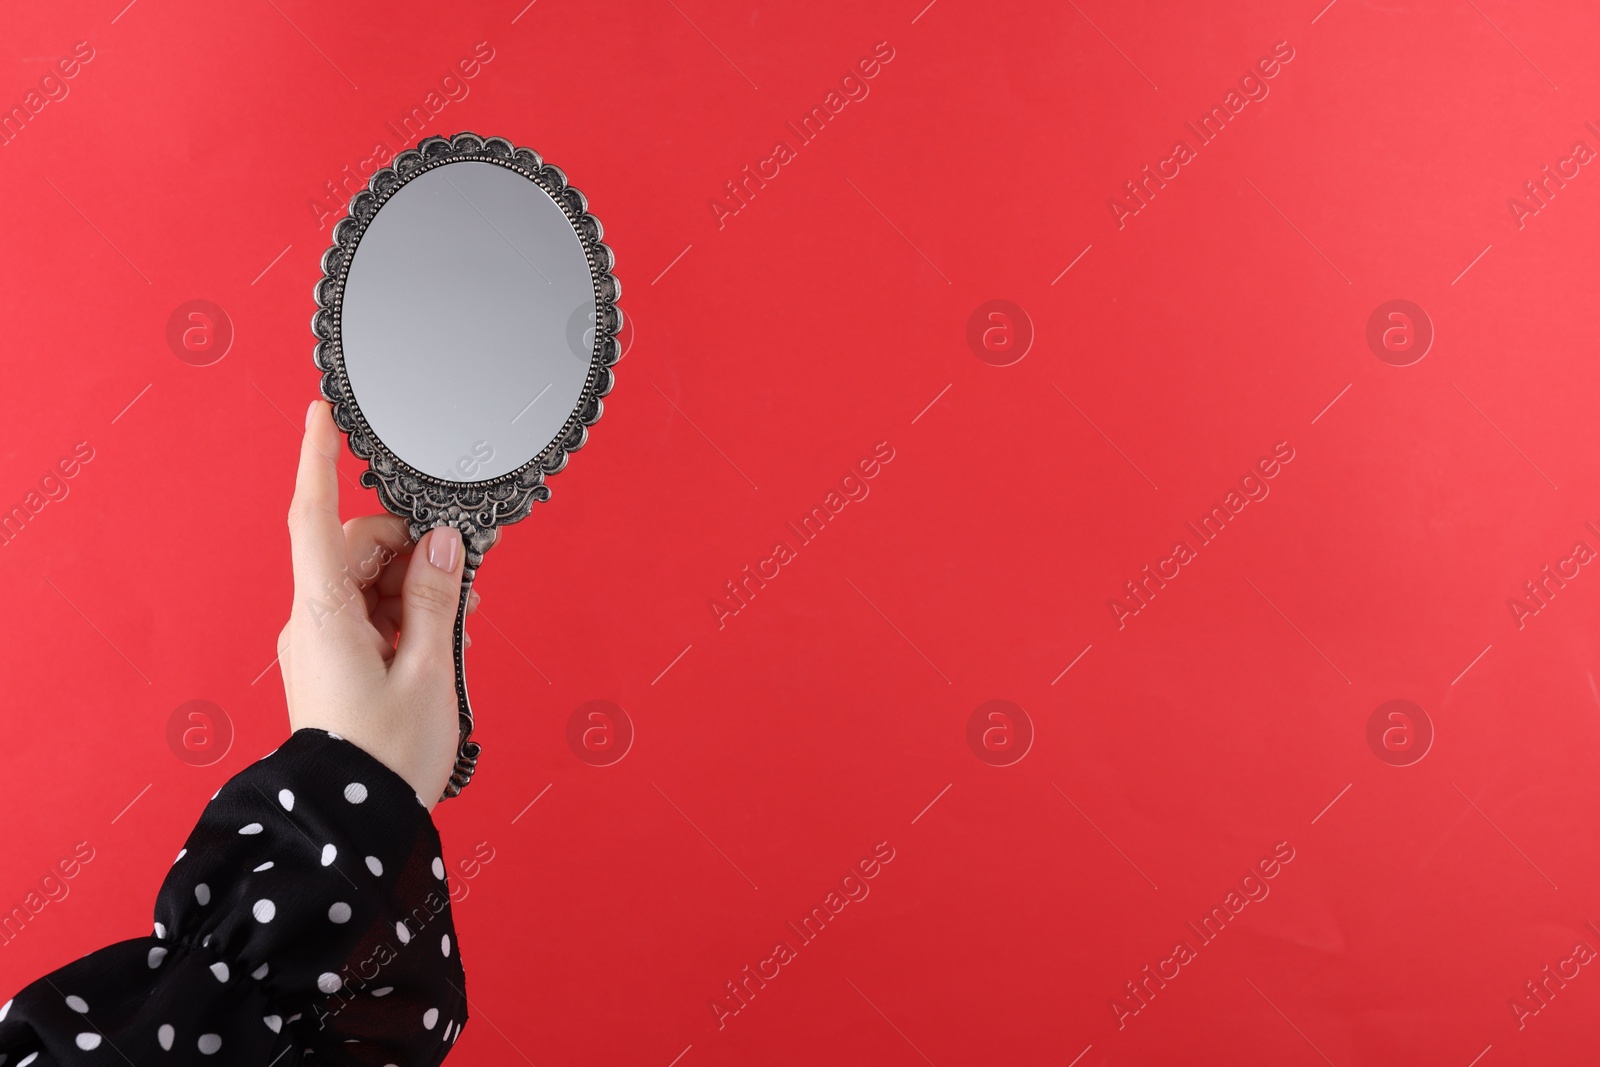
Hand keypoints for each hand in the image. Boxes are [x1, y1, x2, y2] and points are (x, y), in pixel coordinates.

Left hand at [277, 400, 483, 807]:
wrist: (352, 826)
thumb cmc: (385, 758)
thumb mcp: (429, 670)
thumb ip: (438, 597)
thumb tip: (445, 541)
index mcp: (324, 616)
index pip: (314, 519)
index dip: (317, 461)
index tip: (320, 412)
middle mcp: (312, 622)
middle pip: (358, 549)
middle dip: (412, 548)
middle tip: (464, 574)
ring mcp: (320, 644)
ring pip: (370, 582)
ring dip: (417, 586)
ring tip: (459, 620)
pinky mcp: (334, 664)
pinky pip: (371, 614)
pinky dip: (407, 613)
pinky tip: (441, 638)